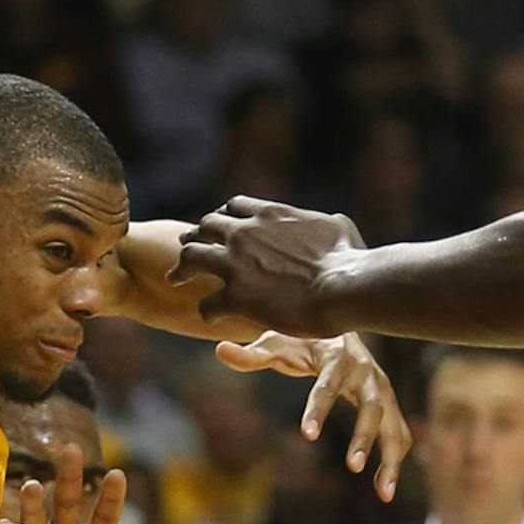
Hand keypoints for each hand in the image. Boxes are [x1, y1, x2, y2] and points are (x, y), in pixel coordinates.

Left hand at [170, 197, 366, 339]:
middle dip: (194, 237)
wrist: (343, 286)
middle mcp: (244, 233)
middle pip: (204, 227)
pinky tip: (210, 316)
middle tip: (185, 248)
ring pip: (191, 258)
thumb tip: (329, 223)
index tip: (217, 228)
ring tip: (174, 278)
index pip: (232, 207)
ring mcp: (236, 265)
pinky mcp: (236, 297)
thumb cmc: (349, 258)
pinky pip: (207, 304)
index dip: (222, 217)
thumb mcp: (338, 226)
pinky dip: (206, 310)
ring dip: (181, 268)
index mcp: (269, 214)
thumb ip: (322, 222)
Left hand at [217, 331, 411, 502]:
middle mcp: (366, 372)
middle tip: (352, 466)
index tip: (307, 435)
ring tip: (383, 493)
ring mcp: (381, 388)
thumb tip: (220, 351)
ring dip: (390, 457)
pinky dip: (395, 460)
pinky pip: (397, 433)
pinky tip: (384, 491)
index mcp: (337, 356)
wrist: (338, 325)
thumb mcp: (276, 342)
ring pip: (392, 423)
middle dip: (364, 436)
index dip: (318, 408)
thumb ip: (252, 353)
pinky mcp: (388, 403)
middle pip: (372, 406)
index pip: (328, 384)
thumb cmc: (302, 337)